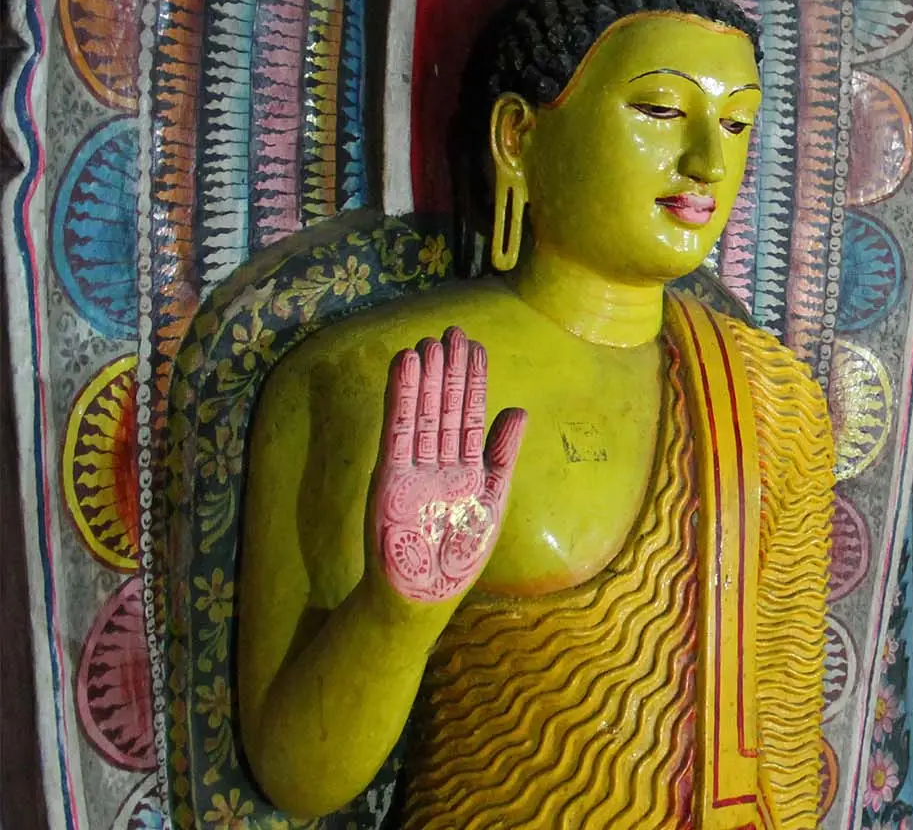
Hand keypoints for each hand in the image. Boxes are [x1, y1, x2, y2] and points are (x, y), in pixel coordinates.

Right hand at [372, 327, 525, 605]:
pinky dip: (402, 395)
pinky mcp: (389, 476)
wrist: (428, 589)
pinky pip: (397, 428)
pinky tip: (406, 365)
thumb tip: (518, 411)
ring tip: (429, 340)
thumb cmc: (461, 551)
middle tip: (454, 330)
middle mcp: (438, 460)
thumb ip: (502, 455)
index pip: (469, 413)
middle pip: (445, 406)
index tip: (475, 346)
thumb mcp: (492, 497)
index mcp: (465, 466)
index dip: (473, 380)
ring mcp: (412, 466)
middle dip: (450, 369)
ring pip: (422, 411)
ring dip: (426, 375)